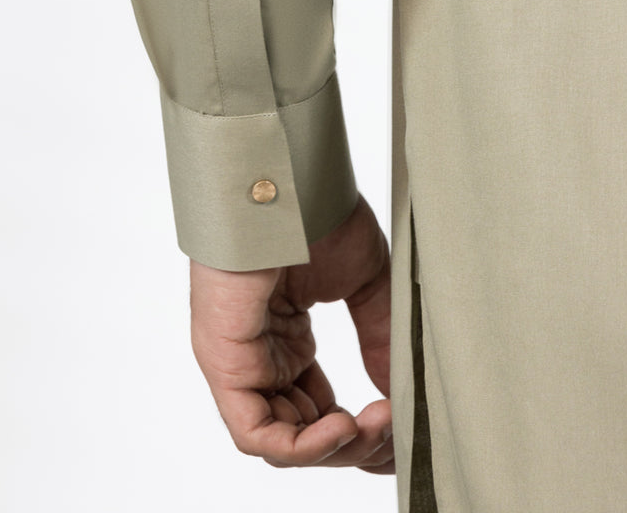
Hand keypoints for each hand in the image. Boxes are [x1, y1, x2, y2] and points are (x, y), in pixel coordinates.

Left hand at [190, 192, 393, 472]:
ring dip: (335, 447)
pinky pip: (254, 431)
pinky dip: (301, 444)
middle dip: (355, 445)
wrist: (290, 179)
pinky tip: (344, 425)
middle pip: (304, 432)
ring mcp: (238, 360)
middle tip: (395, 427)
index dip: (362, 432)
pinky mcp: (223, 360)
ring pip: (281, 440)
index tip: (404, 425)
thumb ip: (380, 340)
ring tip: (375, 425)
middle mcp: (260, 355)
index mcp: (286, 338)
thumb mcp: (364, 284)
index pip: (319, 411)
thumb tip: (400, 394)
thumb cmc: (317, 214)